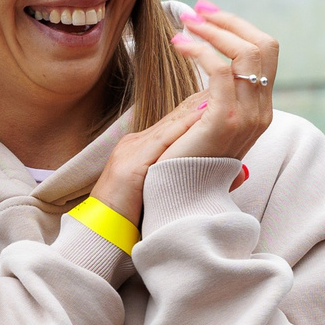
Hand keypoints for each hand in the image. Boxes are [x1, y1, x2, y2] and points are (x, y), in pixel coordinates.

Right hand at [88, 91, 210, 223]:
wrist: (101, 235)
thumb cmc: (130, 220)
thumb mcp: (154, 193)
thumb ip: (175, 180)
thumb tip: (220, 176)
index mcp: (138, 150)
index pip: (172, 126)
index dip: (196, 112)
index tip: (219, 101)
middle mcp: (133, 145)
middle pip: (172, 120)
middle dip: (199, 105)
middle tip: (223, 89)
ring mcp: (130, 153)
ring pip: (169, 126)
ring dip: (195, 110)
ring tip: (218, 96)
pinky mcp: (130, 166)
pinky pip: (161, 143)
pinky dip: (182, 129)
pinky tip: (202, 118)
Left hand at [162, 0, 276, 161]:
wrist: (177, 194)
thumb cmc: (185, 157)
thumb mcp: (207, 119)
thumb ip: (217, 94)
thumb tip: (214, 61)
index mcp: (260, 107)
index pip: (264, 52)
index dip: (238, 26)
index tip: (207, 12)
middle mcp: (261, 111)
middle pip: (262, 45)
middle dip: (227, 22)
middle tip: (194, 11)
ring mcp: (247, 117)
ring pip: (246, 53)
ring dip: (213, 31)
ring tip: (185, 23)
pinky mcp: (225, 121)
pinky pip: (221, 71)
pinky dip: (200, 51)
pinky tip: (180, 45)